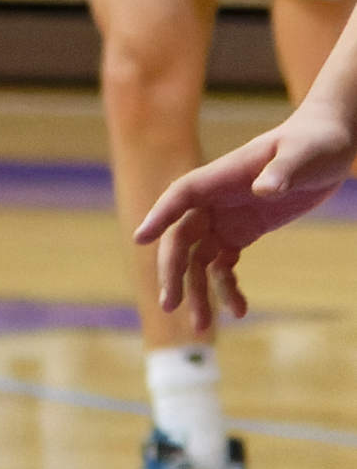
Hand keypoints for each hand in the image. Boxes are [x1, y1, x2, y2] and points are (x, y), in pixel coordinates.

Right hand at [139, 90, 356, 329]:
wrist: (329, 145)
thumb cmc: (314, 142)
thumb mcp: (303, 155)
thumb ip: (282, 172)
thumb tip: (264, 191)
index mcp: (221, 177)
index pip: (181, 196)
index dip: (159, 216)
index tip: (139, 239)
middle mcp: (215, 200)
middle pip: (181, 238)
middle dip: (173, 272)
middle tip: (170, 304)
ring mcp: (225, 218)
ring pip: (199, 260)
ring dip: (198, 291)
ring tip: (202, 326)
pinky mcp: (242, 233)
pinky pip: (224, 265)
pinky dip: (227, 288)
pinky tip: (237, 309)